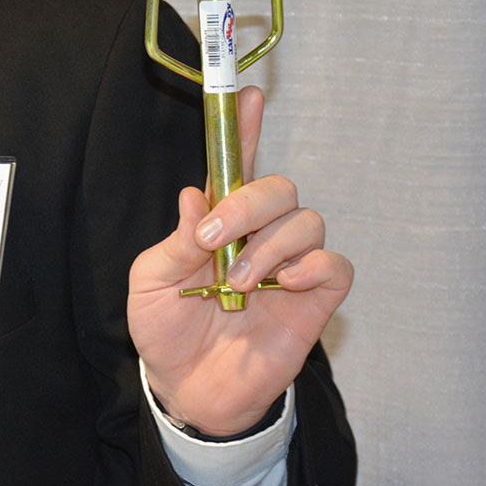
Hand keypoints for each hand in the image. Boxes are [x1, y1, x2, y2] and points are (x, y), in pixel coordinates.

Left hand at [127, 86, 352, 435]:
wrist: (187, 390)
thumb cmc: (167, 331)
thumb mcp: (151, 284)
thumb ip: (175, 241)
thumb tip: (195, 196)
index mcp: (217, 221)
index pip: (236, 165)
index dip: (244, 129)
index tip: (247, 95)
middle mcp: (258, 235)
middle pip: (279, 187)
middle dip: (249, 203)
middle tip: (214, 241)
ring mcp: (289, 266)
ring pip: (307, 220)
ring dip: (271, 245)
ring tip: (238, 284)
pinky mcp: (314, 300)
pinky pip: (334, 264)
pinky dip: (312, 267)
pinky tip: (284, 285)